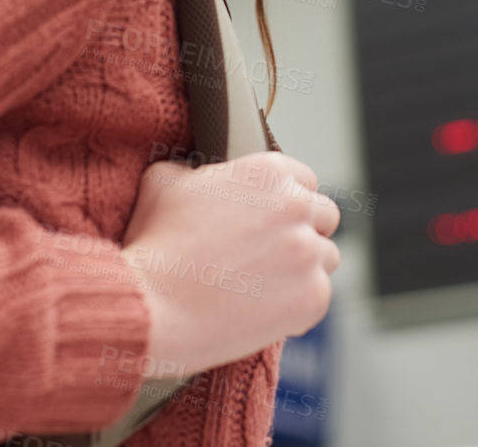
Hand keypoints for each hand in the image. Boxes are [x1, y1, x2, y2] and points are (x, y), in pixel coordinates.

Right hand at [114, 152, 340, 377]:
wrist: (151, 305)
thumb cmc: (155, 243)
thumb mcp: (164, 180)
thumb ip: (193, 169)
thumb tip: (197, 174)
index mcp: (269, 172)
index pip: (304, 179)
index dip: (286, 199)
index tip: (271, 218)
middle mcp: (297, 207)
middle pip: (324, 216)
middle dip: (303, 231)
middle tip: (272, 252)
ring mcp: (308, 254)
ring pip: (326, 258)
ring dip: (303, 267)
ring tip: (267, 283)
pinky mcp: (313, 298)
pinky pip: (319, 296)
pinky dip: (298, 304)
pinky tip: (266, 309)